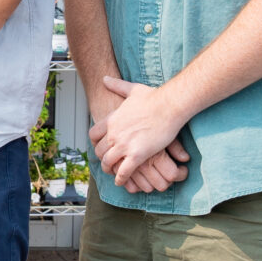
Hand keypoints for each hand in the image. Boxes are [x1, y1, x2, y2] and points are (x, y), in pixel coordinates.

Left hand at [90, 76, 192, 192]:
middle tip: (106, 164)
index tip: (100, 147)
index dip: (95, 143)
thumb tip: (104, 78)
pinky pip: (123, 172)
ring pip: (108, 163)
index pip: (93, 135)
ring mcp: (124, 145)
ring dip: (110, 170)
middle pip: (99, 151)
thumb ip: (116, 85)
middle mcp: (113, 134)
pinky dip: (121, 179)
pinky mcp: (137, 155)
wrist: (169, 105)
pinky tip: (121, 181)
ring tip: (113, 174)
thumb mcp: (131, 89)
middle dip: (102, 158)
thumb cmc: (154, 97)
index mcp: (111, 120)